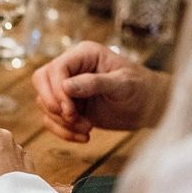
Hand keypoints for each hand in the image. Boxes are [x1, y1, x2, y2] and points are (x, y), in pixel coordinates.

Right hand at [31, 41, 170, 142]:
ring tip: (87, 128)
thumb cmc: (142, 89)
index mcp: (83, 55)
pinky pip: (51, 118)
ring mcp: (68, 88)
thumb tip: (66, 87)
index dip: (57, 90)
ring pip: (45, 102)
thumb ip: (95, 83)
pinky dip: (62, 131)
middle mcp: (71, 68)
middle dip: (53, 104)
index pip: (56, 68)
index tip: (70, 110)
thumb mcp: (123, 85)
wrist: (150, 107)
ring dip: (62, 121)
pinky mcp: (68, 106)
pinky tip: (83, 137)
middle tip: (73, 118)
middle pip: (41, 80)